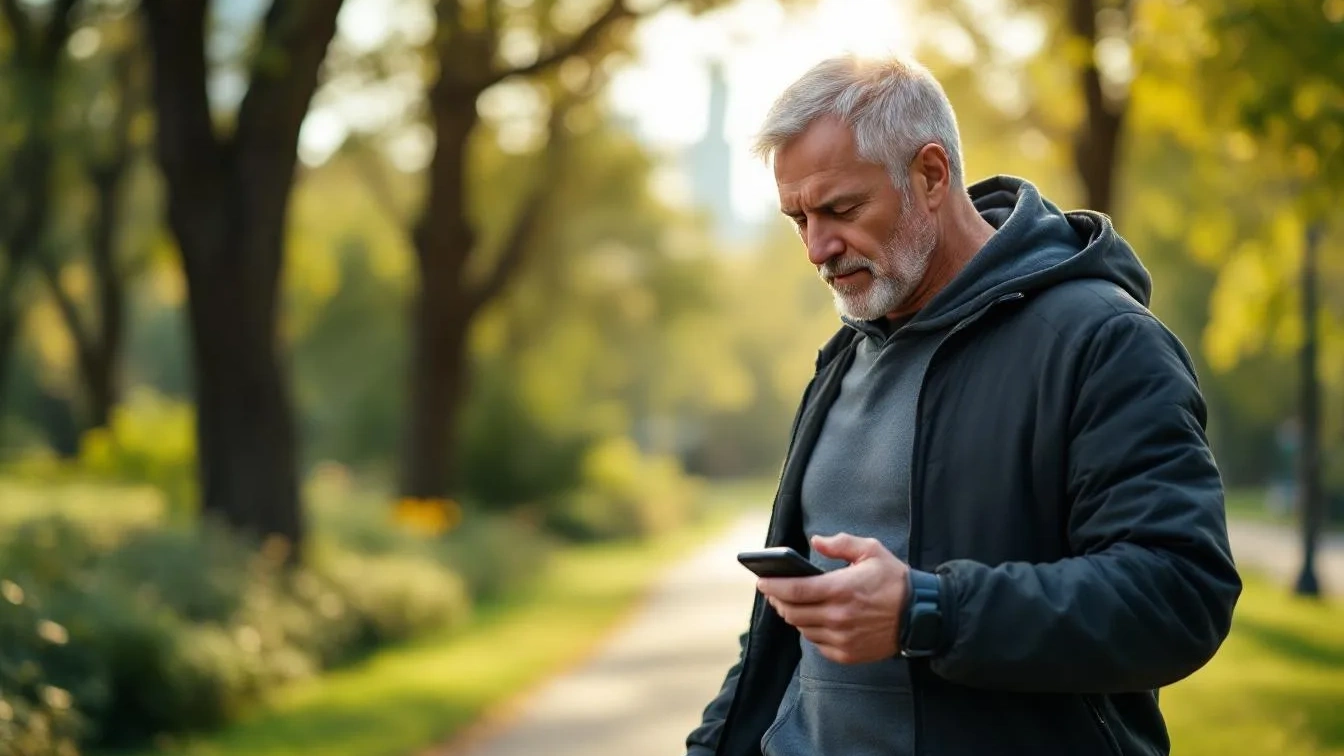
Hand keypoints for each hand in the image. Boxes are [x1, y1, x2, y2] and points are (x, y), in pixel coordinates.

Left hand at [757, 533, 909, 664]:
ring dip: (793, 615)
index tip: (761, 581)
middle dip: (778, 600)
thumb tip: (815, 541)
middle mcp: (838, 617)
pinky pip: (817, 643)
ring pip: (802, 628)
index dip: (773, 586)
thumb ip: (840, 544)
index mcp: (841, 589)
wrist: (921, 615)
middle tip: (772, 591)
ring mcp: (842, 638)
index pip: (795, 590)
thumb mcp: (871, 551)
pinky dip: (811, 631)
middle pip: (793, 612)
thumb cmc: (894, 580)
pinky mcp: (847, 653)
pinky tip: (813, 619)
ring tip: (791, 603)